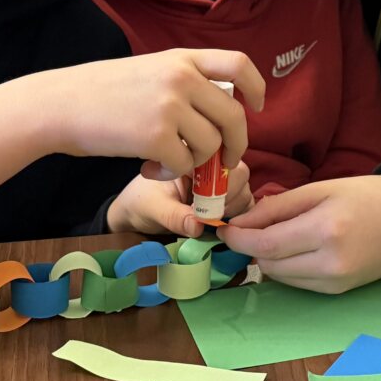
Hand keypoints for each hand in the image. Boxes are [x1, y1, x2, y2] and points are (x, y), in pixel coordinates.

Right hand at [47, 49, 264, 178]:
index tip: (256, 107)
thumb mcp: (150, 70)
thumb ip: (186, 82)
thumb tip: (224, 112)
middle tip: (224, 161)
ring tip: (166, 160)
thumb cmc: (101, 92)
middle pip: (234, 116)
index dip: (256, 87)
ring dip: (195, 162)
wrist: (58, 104)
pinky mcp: (156, 136)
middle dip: (236, 145)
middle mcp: (182, 77)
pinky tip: (147, 167)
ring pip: (210, 145)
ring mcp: (170, 106)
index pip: (239, 64)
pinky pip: (185, 164)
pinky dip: (171, 172)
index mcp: (182, 58)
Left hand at [108, 162, 254, 237]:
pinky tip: (220, 224)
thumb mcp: (153, 209)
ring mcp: (223, 180)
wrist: (136, 212)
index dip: (220, 187)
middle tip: (207, 217)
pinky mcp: (228, 197)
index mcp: (194, 154)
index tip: (203, 210)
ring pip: (245, 189)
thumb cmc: (141, 202)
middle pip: (240, 174)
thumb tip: (199, 226)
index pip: (222, 160)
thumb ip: (175, 216)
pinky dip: (239, 216)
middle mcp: (213, 162)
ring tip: (210, 222)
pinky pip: (245, 203)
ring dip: (233, 209)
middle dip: (229, 199)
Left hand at [216, 175, 380, 292]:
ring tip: (275, 236)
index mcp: (325, 230)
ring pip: (280, 278)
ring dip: (269, 259)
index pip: (266, 244)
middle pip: (269, 264)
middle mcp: (329, 263)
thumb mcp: (321, 189)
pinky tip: (296, 249)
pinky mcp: (339, 291)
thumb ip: (279, 206)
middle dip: (252, 248)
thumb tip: (242, 222)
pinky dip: (288, 268)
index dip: (239, 239)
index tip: (224, 229)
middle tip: (247, 228)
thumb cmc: (367, 196)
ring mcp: (335, 282)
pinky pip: (298, 283)